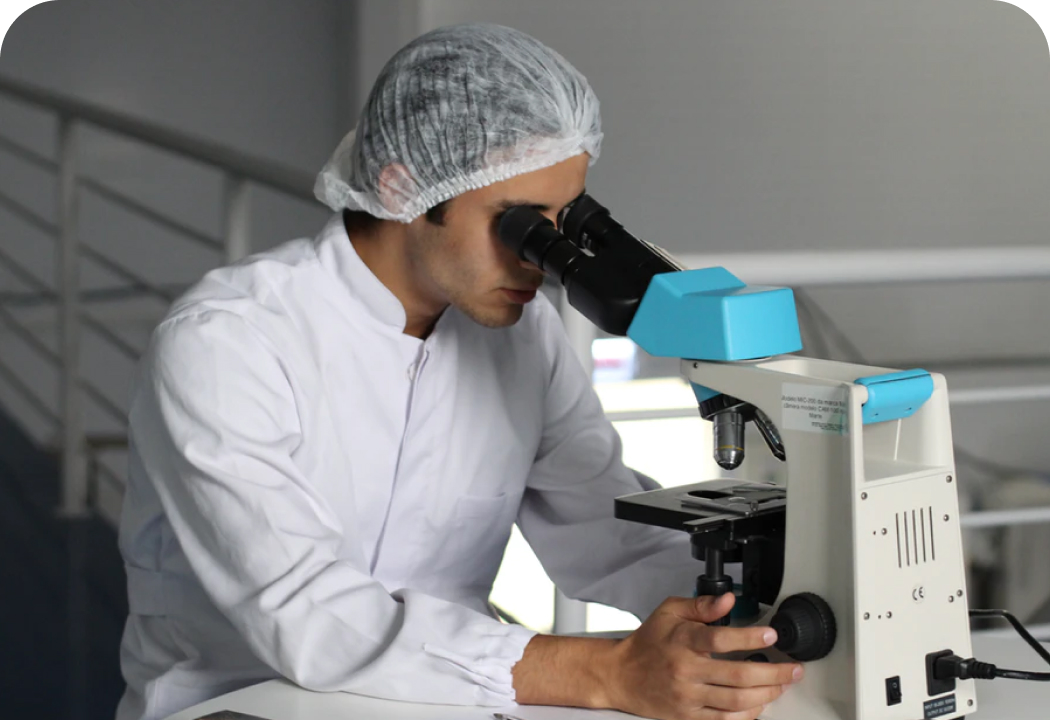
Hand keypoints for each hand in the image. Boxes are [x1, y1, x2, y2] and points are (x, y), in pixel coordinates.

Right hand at [600, 593, 802, 719]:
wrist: (620, 675)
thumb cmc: (647, 642)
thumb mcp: (669, 612)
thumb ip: (701, 605)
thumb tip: (728, 600)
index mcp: (682, 640)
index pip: (720, 639)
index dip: (749, 637)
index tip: (771, 635)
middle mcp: (686, 670)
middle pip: (737, 676)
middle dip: (773, 673)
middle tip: (793, 669)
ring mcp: (687, 697)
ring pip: (735, 702)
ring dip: (766, 695)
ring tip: (782, 686)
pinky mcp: (687, 717)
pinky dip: (747, 715)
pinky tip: (760, 705)